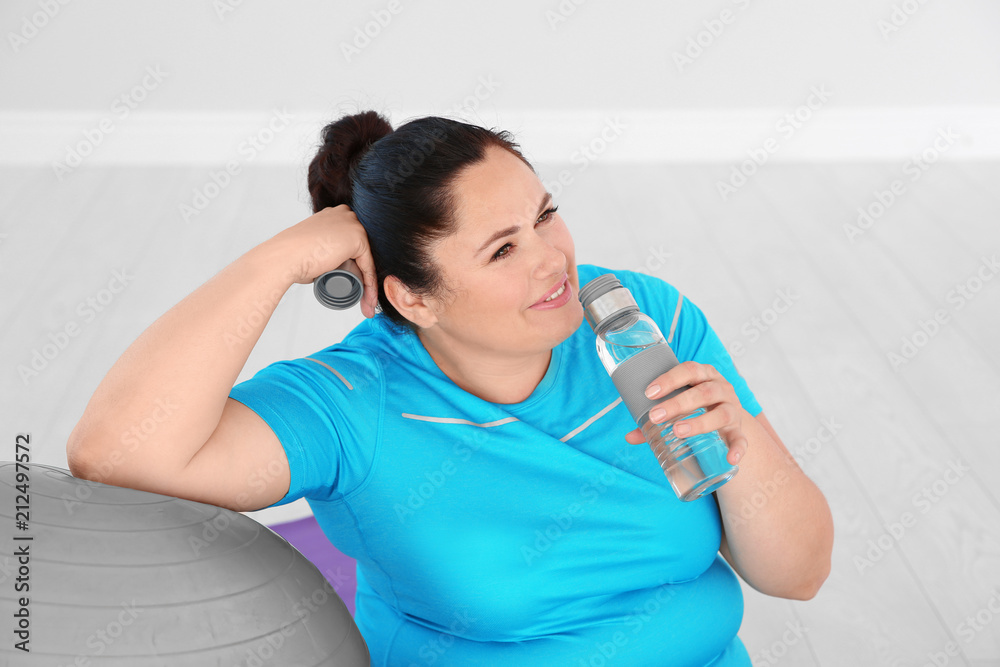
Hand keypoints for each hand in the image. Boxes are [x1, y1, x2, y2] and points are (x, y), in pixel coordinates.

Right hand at [270, 205, 380, 318]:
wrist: (285, 257)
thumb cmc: (291, 256)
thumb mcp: (309, 247)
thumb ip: (320, 248)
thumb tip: (325, 262)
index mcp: (334, 215)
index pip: (352, 246)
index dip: (356, 269)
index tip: (354, 289)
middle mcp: (345, 215)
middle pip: (361, 253)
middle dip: (364, 277)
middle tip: (360, 299)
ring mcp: (353, 224)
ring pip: (366, 261)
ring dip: (368, 285)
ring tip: (363, 304)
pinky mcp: (358, 237)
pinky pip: (369, 266)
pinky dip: (370, 284)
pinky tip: (370, 299)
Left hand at [623, 361, 748, 465]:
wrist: (728, 418)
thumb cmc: (697, 406)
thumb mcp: (679, 406)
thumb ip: (656, 420)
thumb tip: (629, 436)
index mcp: (705, 375)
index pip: (689, 370)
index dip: (669, 379)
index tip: (649, 392)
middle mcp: (722, 389)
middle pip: (703, 392)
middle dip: (678, 404)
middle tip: (655, 416)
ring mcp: (733, 409)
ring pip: (721, 413)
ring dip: (699, 422)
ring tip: (678, 432)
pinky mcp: (739, 430)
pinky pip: (741, 439)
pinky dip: (738, 448)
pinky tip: (730, 458)